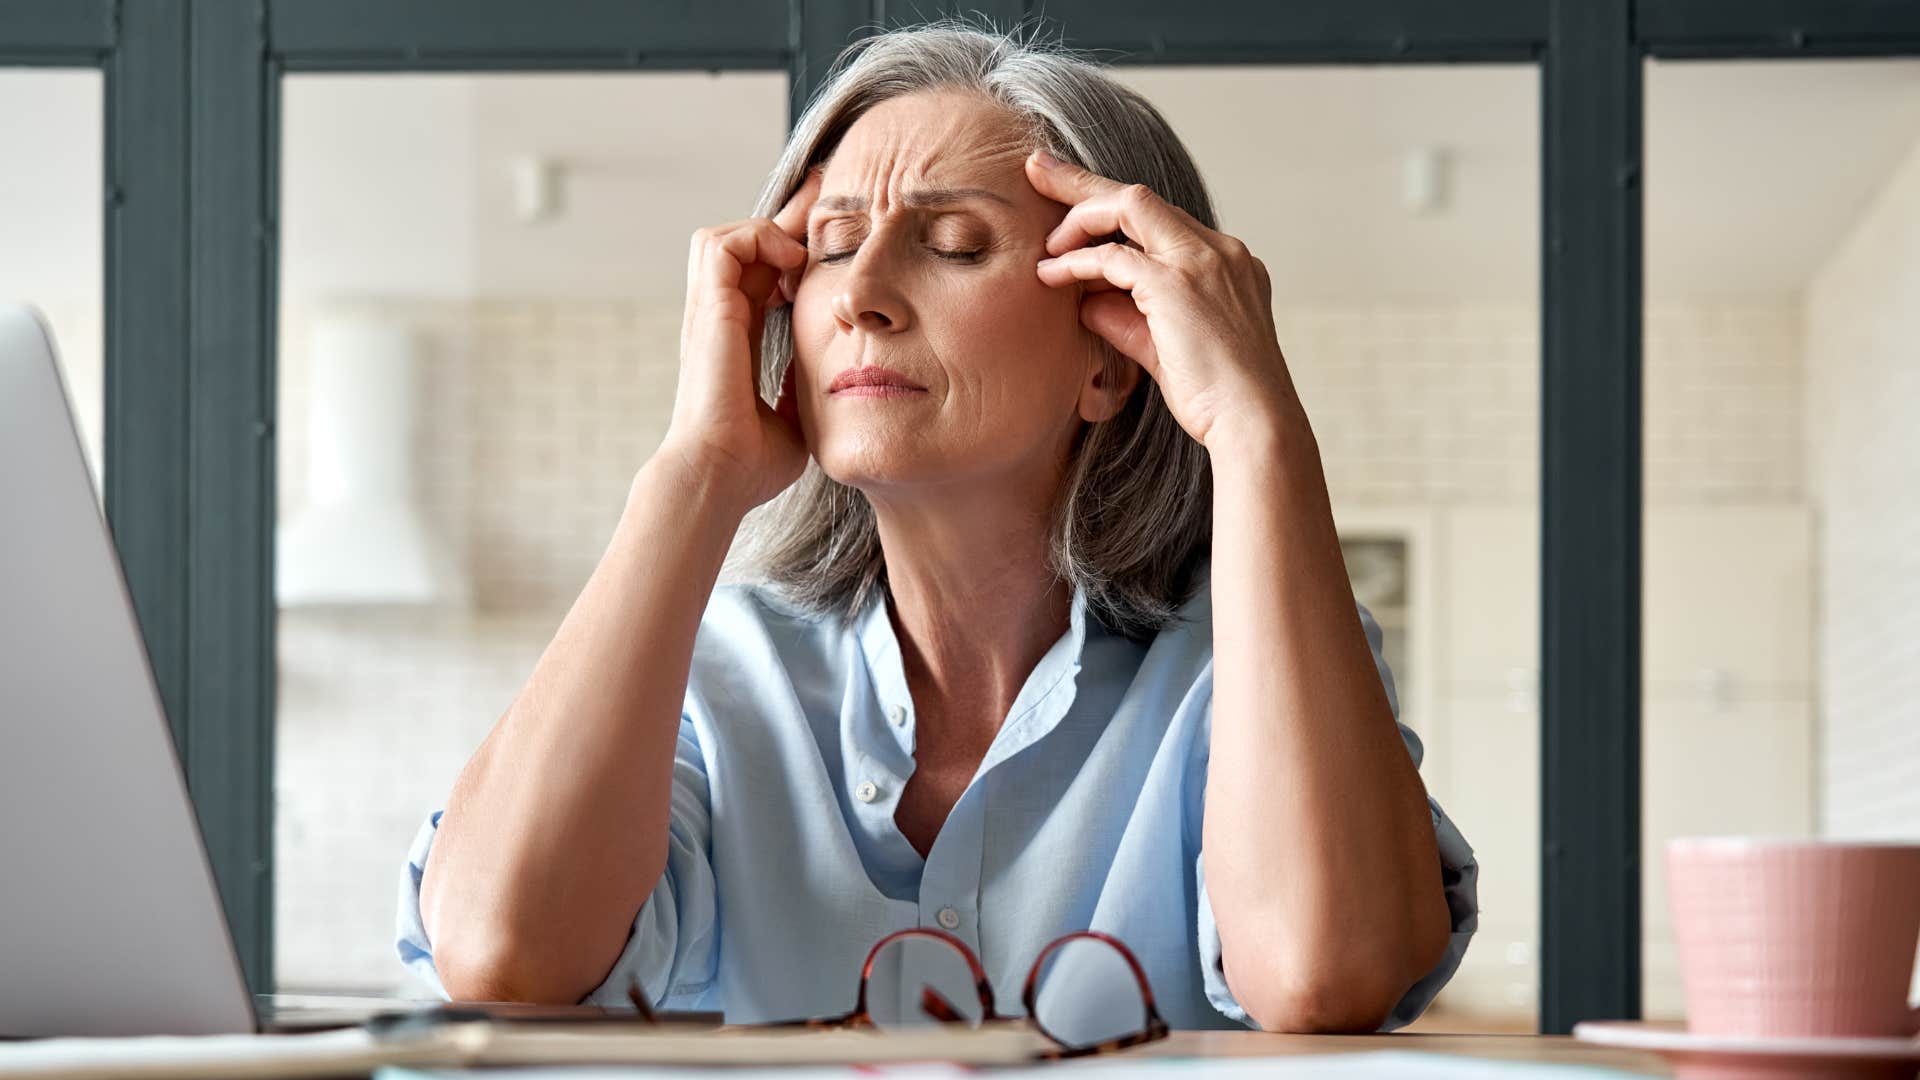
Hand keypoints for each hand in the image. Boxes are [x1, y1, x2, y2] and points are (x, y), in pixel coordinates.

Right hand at [656, 166, 823, 508]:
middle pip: (743, 246)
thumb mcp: (793, 416)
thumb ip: (804, 389)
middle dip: (785, 220)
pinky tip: (791, 262)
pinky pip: (723, 244)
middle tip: (825, 202)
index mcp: (736, 341)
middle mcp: (718, 320)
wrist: (720, 476)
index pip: (759, 277)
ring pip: (724, 237)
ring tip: (802, 250)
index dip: (788, 252)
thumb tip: (831, 378)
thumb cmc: (751, 463)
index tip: (828, 238)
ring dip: (766, 230)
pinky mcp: (709, 310)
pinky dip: (757, 238)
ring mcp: (709, 313)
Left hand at [1025, 150, 1302, 452]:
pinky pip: (1113, 256)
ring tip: (1045, 244)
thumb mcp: (1165, 350)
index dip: (1111, 207)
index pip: (1159, 218)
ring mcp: (1202, 261)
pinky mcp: (1178, 283)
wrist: (1254, 424)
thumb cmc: (1217, 399)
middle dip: (1082, 180)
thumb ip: (1128, 319)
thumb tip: (1085, 301)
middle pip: (1140, 195)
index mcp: (1226, 262)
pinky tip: (1051, 275)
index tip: (1071, 202)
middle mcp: (1219, 250)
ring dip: (1078, 218)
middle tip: (1036, 166)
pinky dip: (1078, 261)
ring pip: (1128, 205)